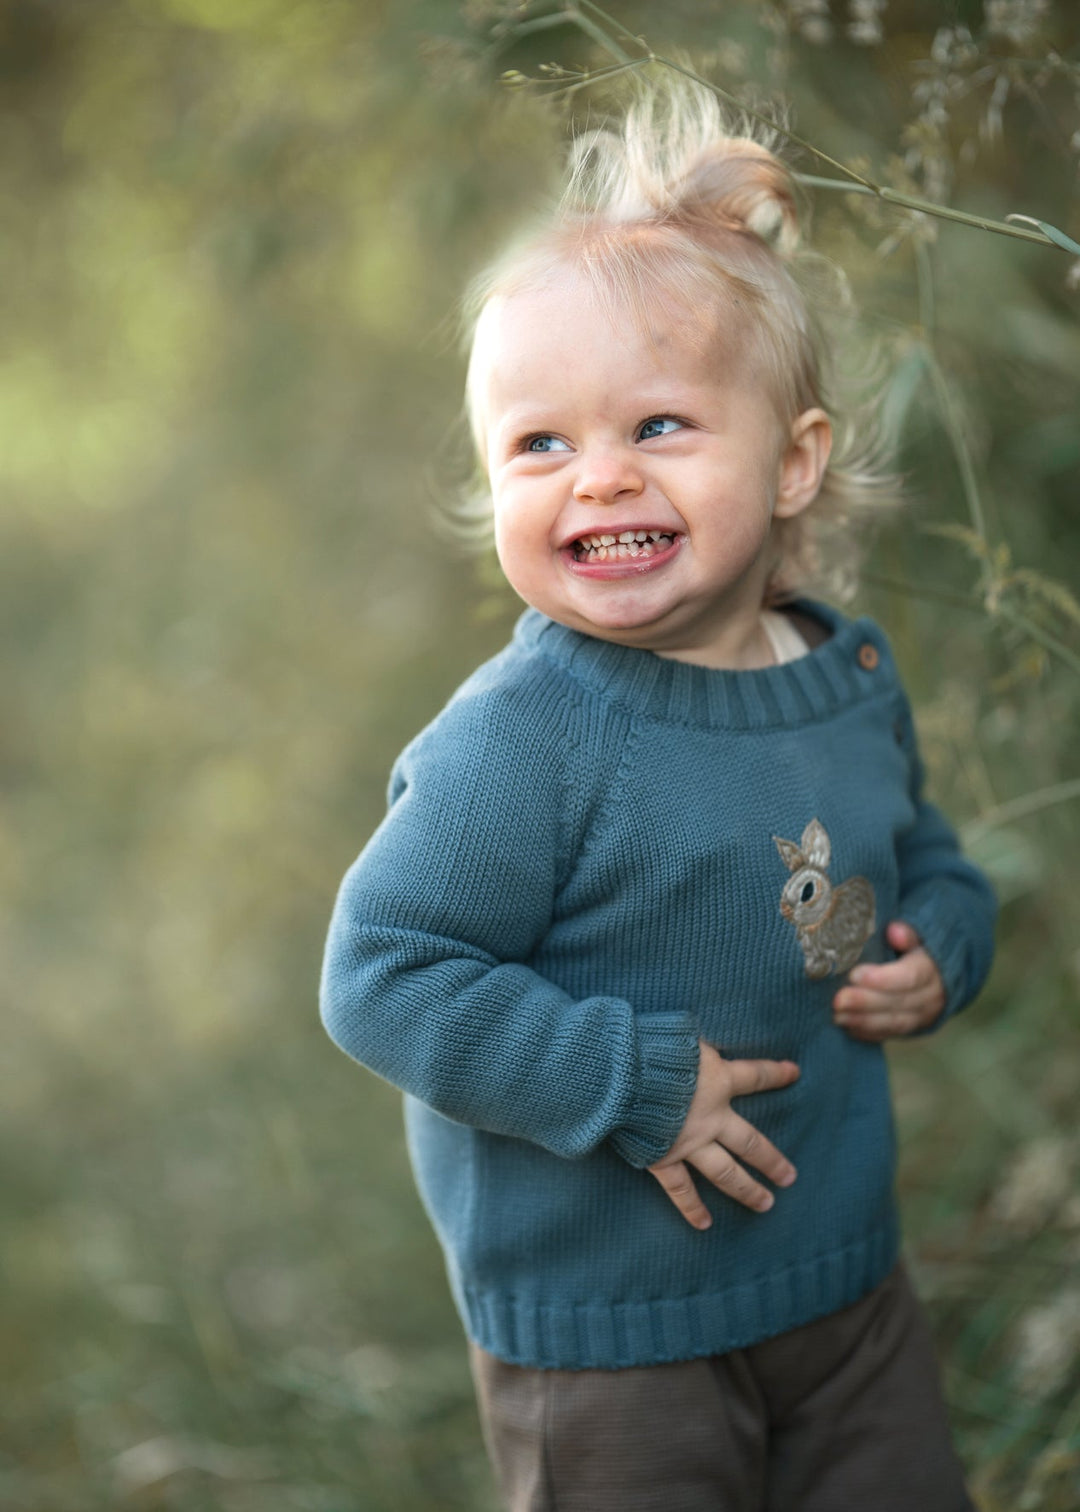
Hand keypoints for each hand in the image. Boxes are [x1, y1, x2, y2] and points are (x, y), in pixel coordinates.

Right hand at [648, 1042, 798, 1230]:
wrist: (622, 1073)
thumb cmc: (650, 1047)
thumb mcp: (682, 1036)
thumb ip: (696, 1048)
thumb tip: (696, 1042)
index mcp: (718, 1080)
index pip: (755, 1076)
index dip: (776, 1073)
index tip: (794, 1073)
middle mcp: (711, 1116)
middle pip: (750, 1142)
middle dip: (771, 1160)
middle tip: (790, 1178)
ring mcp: (689, 1141)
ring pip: (725, 1173)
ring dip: (747, 1189)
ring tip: (766, 1204)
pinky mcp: (663, 1157)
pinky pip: (681, 1188)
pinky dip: (692, 1207)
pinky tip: (704, 1224)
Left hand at [832, 921, 945, 1040]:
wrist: (939, 977)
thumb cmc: (915, 950)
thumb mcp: (916, 937)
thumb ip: (907, 934)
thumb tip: (894, 930)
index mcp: (931, 969)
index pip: (910, 976)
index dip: (883, 978)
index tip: (854, 975)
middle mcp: (932, 996)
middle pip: (899, 1002)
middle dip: (866, 1002)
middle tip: (838, 1000)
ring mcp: (924, 1016)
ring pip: (895, 1022)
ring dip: (864, 1020)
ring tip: (838, 1016)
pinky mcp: (913, 1029)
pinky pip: (891, 1034)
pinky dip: (869, 1033)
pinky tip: (848, 1027)